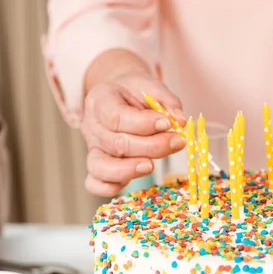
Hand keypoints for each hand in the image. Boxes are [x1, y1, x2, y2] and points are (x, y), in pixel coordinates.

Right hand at [81, 49, 185, 195]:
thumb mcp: (151, 86)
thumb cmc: (136, 91)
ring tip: (152, 166)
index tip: (167, 123)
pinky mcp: (97, 165)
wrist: (120, 95)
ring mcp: (93, 148)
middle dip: (151, 147)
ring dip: (130, 170)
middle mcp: (92, 126)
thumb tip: (180, 121)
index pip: (116, 117)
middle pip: (117, 144)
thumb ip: (166, 101)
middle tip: (177, 142)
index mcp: (100, 100)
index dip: (143, 124)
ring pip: (101, 167)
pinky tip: (134, 177)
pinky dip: (110, 187)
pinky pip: (95, 183)